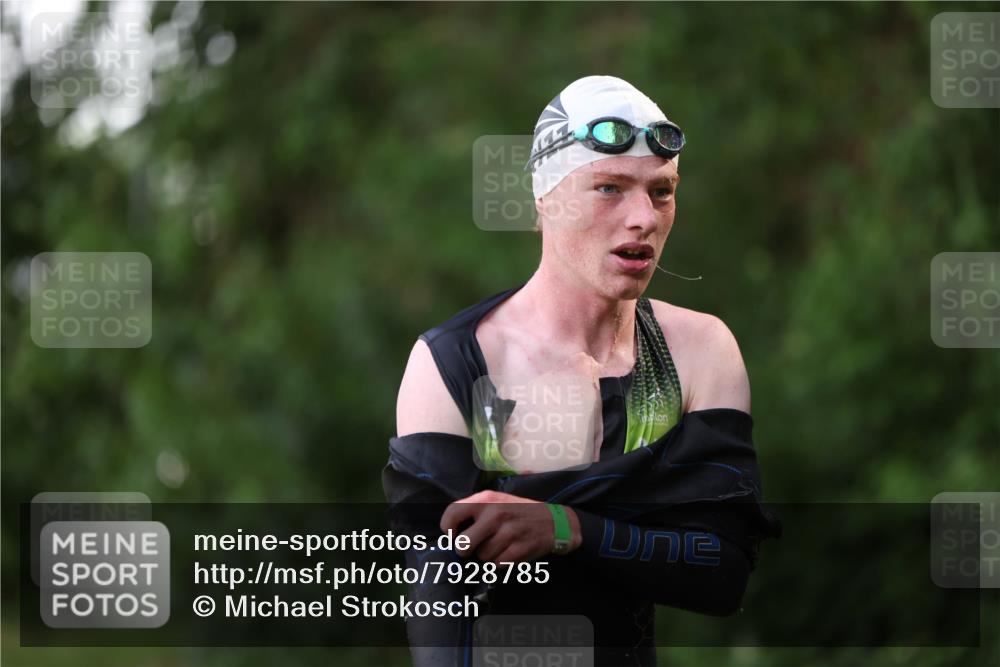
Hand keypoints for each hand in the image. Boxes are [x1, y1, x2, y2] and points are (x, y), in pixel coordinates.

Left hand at [439, 490, 581, 562]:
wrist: (554, 521)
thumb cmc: (519, 511)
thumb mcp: (497, 500)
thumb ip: (474, 510)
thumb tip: (450, 532)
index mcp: (486, 499)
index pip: (452, 514)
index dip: (448, 529)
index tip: (453, 534)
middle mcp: (495, 514)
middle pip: (462, 545)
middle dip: (466, 549)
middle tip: (474, 546)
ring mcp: (508, 533)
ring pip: (481, 557)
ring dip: (487, 555)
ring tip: (499, 544)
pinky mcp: (518, 549)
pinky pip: (496, 564)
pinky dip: (499, 562)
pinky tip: (509, 551)